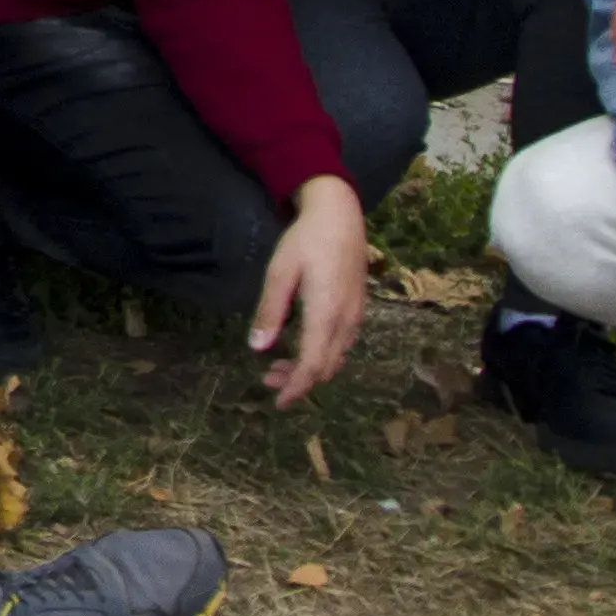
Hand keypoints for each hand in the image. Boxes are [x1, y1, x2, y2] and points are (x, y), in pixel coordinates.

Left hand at [248, 175, 369, 403]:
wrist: (341, 214)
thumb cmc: (306, 239)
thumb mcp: (280, 272)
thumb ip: (270, 311)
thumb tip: (258, 348)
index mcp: (326, 314)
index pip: (313, 366)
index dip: (296, 388)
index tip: (278, 402)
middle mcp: (346, 320)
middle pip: (326, 367)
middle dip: (298, 381)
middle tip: (267, 381)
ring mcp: (356, 315)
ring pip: (335, 358)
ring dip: (310, 369)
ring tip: (278, 367)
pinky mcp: (357, 308)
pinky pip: (342, 344)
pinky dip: (322, 355)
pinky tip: (302, 347)